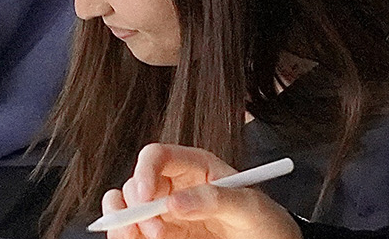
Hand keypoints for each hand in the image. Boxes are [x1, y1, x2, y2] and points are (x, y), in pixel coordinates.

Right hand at [103, 144, 299, 238]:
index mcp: (196, 168)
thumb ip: (216, 199)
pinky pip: (133, 233)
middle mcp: (175, 188)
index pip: (157, 156)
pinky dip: (125, 236)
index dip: (145, 171)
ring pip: (126, 209)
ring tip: (134, 236)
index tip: (146, 196)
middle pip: (135, 185)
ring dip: (122, 221)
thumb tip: (175, 202)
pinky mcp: (165, 237)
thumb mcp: (250, 206)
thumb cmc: (266, 222)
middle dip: (134, 205)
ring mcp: (166, 215)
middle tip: (153, 228)